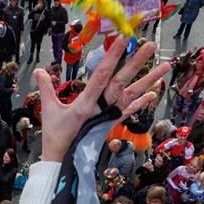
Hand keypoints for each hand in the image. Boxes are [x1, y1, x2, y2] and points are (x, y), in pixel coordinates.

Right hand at [35, 37, 168, 162]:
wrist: (64, 164)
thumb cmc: (56, 138)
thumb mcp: (48, 111)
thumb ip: (46, 89)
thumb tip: (39, 71)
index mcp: (86, 104)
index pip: (101, 74)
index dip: (112, 56)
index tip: (122, 39)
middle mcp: (101, 109)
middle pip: (122, 82)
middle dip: (137, 63)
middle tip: (150, 45)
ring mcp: (109, 117)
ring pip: (131, 95)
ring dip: (149, 80)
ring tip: (165, 66)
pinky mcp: (111, 124)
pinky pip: (129, 111)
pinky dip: (141, 102)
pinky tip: (153, 93)